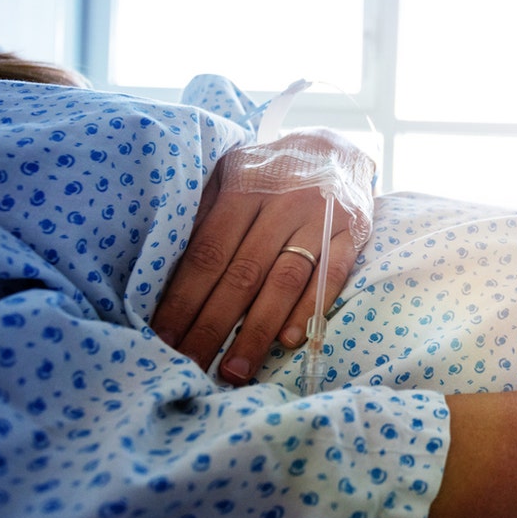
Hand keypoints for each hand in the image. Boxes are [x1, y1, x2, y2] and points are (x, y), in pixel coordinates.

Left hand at [152, 130, 373, 384]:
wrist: (337, 147)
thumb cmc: (271, 171)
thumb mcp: (232, 173)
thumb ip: (206, 212)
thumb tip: (167, 268)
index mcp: (245, 188)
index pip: (208, 253)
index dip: (184, 299)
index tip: (162, 338)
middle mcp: (284, 203)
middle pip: (243, 274)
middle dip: (212, 326)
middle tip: (190, 367)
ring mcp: (322, 218)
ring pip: (285, 281)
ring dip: (258, 331)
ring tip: (234, 370)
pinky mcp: (354, 232)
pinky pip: (332, 276)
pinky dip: (309, 310)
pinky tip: (288, 341)